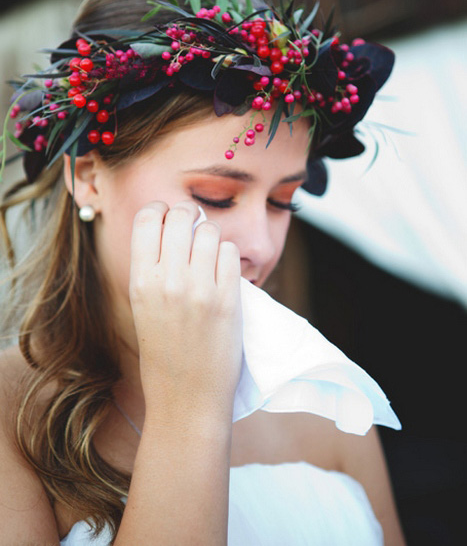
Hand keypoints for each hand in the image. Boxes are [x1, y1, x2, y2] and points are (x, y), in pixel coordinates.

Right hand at [129, 201, 241, 422]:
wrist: (186, 399)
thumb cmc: (164, 354)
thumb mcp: (143, 307)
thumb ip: (154, 269)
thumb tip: (172, 227)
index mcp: (140, 280)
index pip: (148, 217)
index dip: (161, 210)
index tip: (169, 217)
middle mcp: (168, 279)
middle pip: (182, 215)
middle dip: (189, 216)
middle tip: (194, 229)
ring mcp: (199, 288)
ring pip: (210, 230)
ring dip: (211, 237)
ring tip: (209, 256)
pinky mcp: (228, 299)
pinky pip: (230, 253)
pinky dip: (227, 257)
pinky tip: (222, 273)